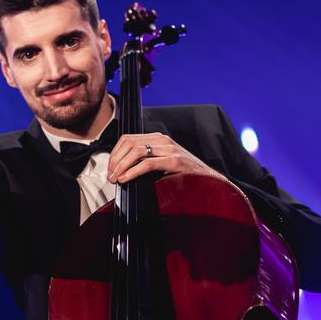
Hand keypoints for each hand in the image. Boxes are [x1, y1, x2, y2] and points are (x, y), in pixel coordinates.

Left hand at [107, 133, 228, 184]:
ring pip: (136, 151)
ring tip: (116, 178)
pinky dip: (132, 171)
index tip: (110, 168)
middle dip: (115, 160)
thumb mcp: (163, 164)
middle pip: (129, 143)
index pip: (128, 139)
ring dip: (121, 166)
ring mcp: (169, 149)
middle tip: (110, 176)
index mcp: (159, 139)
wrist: (210, 180)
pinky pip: (147, 163)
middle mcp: (163, 140)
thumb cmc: (185, 175)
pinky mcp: (174, 161)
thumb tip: (122, 169)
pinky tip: (126, 179)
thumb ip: (146, 160)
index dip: (115, 153)